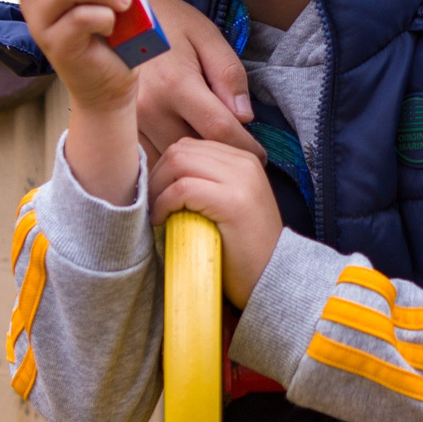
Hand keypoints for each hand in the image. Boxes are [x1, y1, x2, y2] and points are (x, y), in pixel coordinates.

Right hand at [121, 0, 259, 159]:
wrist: (123, 12)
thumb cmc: (171, 22)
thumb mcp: (208, 37)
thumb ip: (229, 75)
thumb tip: (245, 117)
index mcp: (176, 84)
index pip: (219, 130)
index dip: (245, 147)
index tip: (261, 156)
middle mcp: (149, 107)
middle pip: (196, 150)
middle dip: (222, 157)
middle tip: (241, 158)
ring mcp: (130, 119)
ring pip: (171, 159)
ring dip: (196, 161)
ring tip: (216, 155)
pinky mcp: (120, 125)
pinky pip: (150, 155)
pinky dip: (171, 157)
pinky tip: (188, 147)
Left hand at [149, 138, 283, 307]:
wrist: (272, 275)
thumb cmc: (242, 247)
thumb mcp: (228, 203)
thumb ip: (207, 182)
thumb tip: (162, 175)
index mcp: (243, 159)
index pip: (190, 145)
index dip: (164, 168)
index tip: (156, 194)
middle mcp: (244, 162)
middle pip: (180, 150)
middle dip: (156, 176)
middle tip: (150, 204)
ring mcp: (240, 180)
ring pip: (178, 163)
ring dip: (157, 188)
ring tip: (156, 213)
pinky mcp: (232, 202)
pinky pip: (183, 189)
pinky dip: (163, 203)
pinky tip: (162, 221)